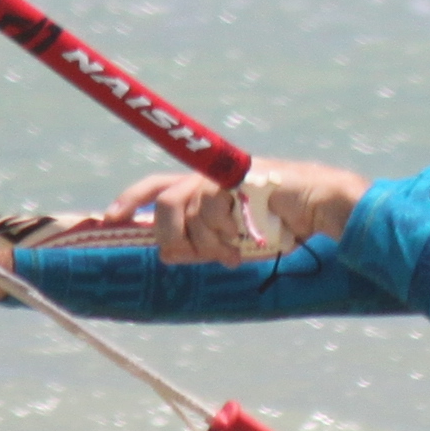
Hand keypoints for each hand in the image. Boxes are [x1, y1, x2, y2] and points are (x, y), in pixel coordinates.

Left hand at [100, 159, 368, 264]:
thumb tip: (166, 254)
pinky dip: (226, 233)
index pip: (158, 186)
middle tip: (180, 254)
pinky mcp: (239, 176)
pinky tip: (244, 242)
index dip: (132, 199)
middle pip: (166, 200)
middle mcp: (210, 177)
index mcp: (205, 187)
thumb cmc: (278, 226)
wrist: (319, 206)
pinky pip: (214, 208)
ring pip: (188, 210)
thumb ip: (198, 245)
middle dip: (169, 233)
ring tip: (232, 253)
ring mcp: (225, 176)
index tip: (110, 217)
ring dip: (208, 242)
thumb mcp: (230, 242)